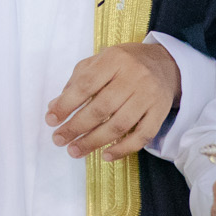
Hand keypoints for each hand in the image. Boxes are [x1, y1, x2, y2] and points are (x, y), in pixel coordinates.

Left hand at [45, 40, 178, 160]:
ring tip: (75, 151)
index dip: (66, 104)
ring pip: (120, 124)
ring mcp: (149, 95)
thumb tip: (54, 108)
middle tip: (59, 140)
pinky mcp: (161, 112)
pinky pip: (143, 136)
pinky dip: (123, 149)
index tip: (51, 120)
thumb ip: (75, 83)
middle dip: (76, 127)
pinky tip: (105, 155)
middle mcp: (134, 76)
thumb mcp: (98, 63)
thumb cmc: (123, 65)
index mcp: (114, 60)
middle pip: (101, 108)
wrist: (164, 63)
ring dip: (94, 141)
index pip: (86, 85)